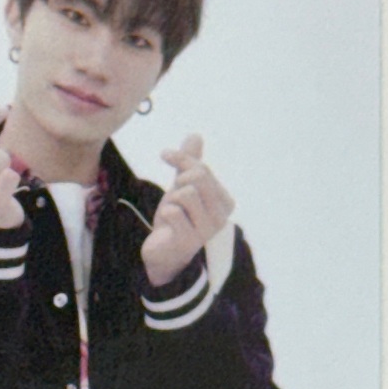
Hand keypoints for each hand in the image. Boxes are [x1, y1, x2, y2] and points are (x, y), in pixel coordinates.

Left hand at [141, 134, 234, 285]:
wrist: (163, 253)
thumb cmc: (177, 220)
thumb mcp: (182, 187)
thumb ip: (190, 162)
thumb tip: (195, 135)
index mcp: (224, 201)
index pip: (202, 168)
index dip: (181, 159)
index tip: (165, 155)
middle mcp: (221, 216)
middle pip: (197, 177)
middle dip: (179, 181)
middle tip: (173, 195)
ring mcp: (206, 230)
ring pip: (185, 194)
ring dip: (171, 201)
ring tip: (172, 214)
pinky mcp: (188, 241)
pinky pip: (173, 212)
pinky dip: (165, 214)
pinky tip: (167, 225)